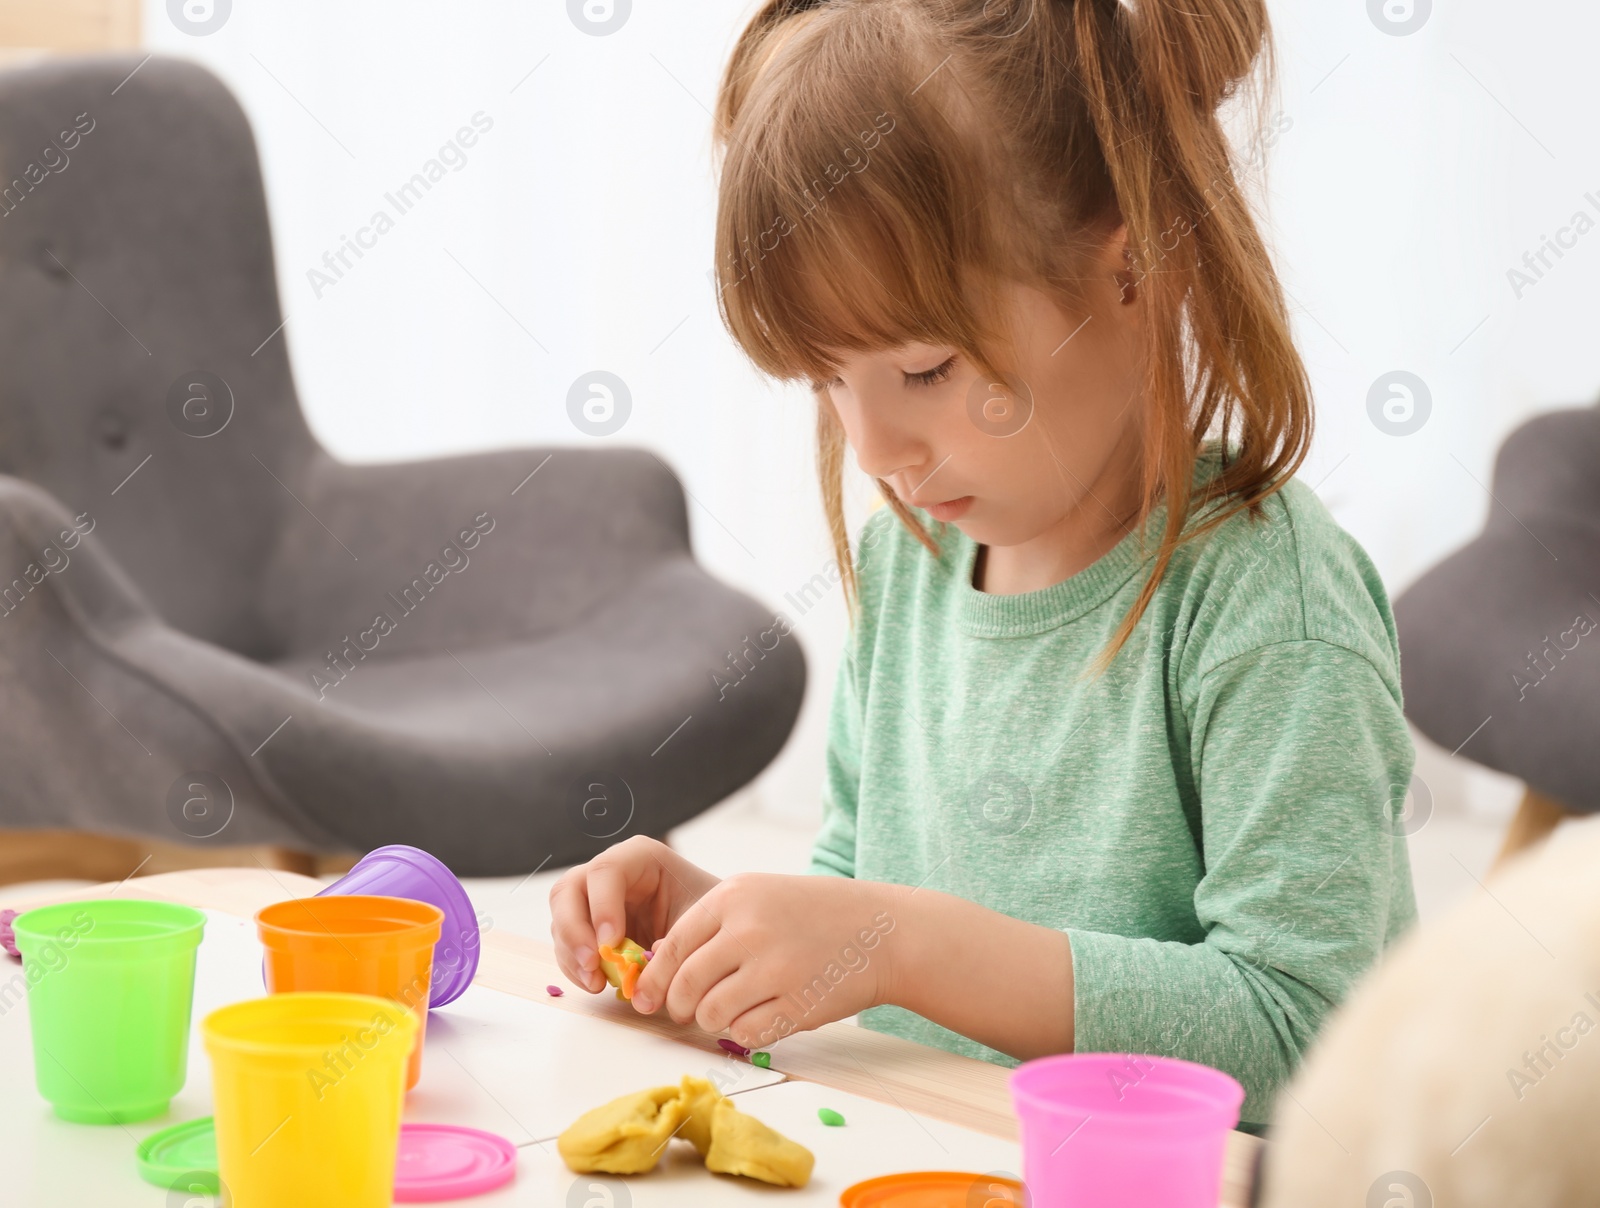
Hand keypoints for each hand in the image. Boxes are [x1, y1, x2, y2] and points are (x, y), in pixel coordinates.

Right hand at [549, 836, 719, 993]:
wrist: (714, 928)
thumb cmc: (712, 914)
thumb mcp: (702, 921)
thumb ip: (673, 940)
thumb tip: (639, 966)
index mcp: (640, 857)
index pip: (606, 870)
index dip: (602, 906)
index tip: (612, 943)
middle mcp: (611, 873)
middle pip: (568, 891)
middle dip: (574, 931)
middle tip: (592, 965)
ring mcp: (595, 900)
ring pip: (561, 919)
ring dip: (572, 955)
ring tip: (597, 984)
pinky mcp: (590, 927)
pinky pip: (568, 945)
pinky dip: (576, 968)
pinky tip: (597, 985)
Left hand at [630, 873, 898, 1049]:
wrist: (880, 931)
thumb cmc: (814, 914)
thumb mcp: (759, 896)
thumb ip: (712, 925)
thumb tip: (658, 969)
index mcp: (733, 897)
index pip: (672, 947)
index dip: (655, 979)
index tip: (648, 997)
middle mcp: (748, 929)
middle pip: (686, 985)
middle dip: (678, 1007)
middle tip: (685, 1013)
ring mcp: (774, 968)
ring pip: (711, 1014)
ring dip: (711, 1021)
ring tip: (728, 1012)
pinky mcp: (796, 1004)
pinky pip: (745, 1033)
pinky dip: (744, 1033)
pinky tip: (760, 1017)